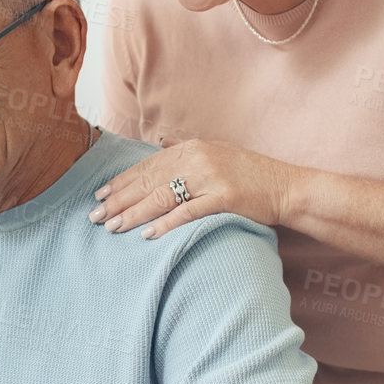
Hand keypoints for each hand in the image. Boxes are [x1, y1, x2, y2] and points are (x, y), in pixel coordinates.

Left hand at [88, 139, 301, 238]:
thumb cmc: (250, 176)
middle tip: (96, 216)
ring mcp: (211, 177)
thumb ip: (186, 154)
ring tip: (112, 227)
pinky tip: (147, 235)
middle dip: (119, 200)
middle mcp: (198, 158)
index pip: (147, 166)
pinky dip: (165, 224)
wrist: (287, 187)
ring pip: (162, 197)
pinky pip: (187, 212)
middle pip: (149, 182)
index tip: (100, 196)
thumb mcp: (216, 155)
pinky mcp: (224, 197)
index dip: (121, 182)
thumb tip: (158, 149)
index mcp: (192, 148)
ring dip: (133, 214)